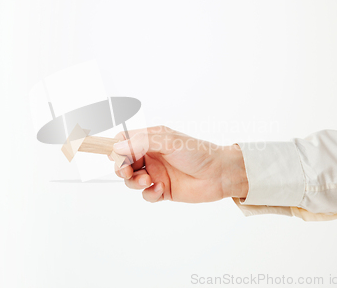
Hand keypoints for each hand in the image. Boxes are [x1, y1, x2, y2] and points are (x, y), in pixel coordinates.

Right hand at [111, 126, 247, 202]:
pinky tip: (161, 190)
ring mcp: (156, 173)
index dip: (117, 149)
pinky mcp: (163, 190)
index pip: (124, 142)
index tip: (118, 156)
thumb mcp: (168, 141)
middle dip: (121, 168)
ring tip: (148, 181)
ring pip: (132, 180)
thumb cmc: (197, 152)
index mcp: (151, 140)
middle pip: (123, 163)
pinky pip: (146, 195)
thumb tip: (116, 147)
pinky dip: (149, 194)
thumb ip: (141, 142)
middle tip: (127, 172)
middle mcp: (151, 156)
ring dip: (134, 182)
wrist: (220, 174)